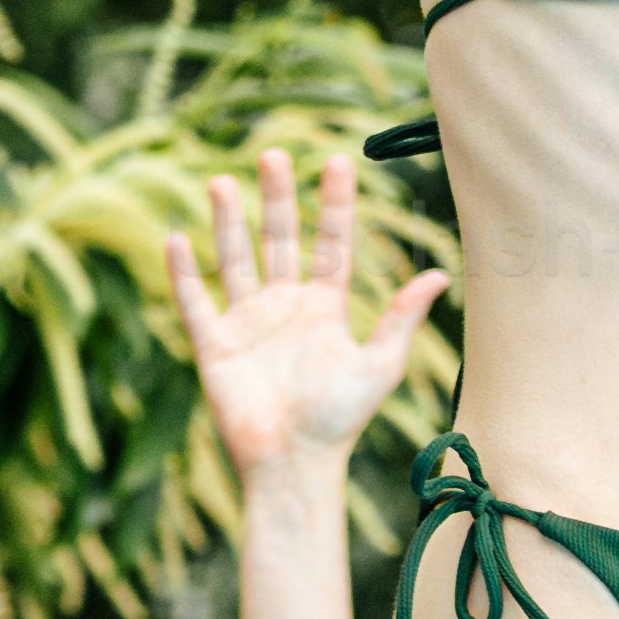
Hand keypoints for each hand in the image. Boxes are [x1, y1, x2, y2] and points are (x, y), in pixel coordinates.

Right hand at [168, 148, 445, 473]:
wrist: (294, 464)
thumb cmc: (340, 421)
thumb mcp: (380, 365)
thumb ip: (401, 318)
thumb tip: (440, 274)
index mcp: (325, 307)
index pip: (330, 243)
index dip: (334, 204)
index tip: (337, 161)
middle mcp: (285, 307)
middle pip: (279, 239)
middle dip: (276, 198)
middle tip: (272, 154)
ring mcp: (248, 323)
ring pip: (235, 259)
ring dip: (228, 222)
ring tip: (223, 182)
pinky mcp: (215, 346)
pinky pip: (194, 302)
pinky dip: (184, 272)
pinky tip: (178, 238)